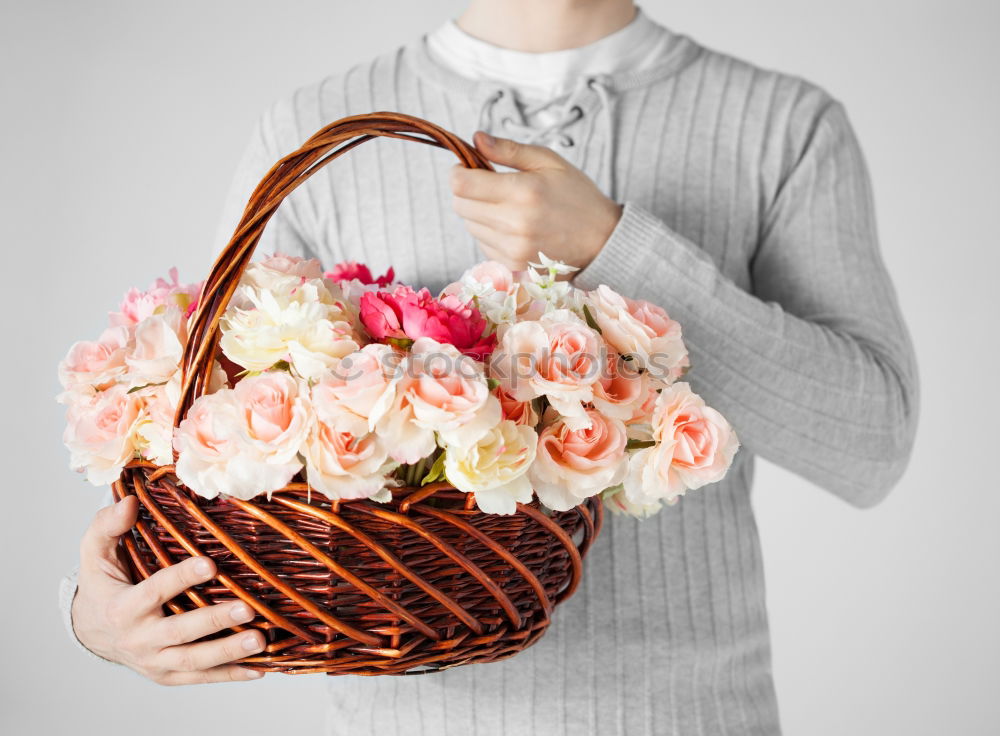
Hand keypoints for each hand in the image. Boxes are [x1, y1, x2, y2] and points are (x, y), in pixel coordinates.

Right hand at [71, 496, 265, 684]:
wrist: (94, 631)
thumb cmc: (104, 585)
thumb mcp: (95, 553)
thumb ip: (107, 527)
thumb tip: (129, 502)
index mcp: (122, 608)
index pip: (153, 592)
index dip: (180, 579)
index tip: (209, 564)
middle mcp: (139, 639)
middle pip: (180, 632)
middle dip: (214, 620)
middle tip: (248, 608)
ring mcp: (155, 661)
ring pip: (194, 660)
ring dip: (229, 652)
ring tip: (260, 639)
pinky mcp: (169, 675)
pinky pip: (202, 677)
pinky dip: (231, 675)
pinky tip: (260, 668)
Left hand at [451, 131, 622, 271]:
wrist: (602, 240)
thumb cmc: (577, 196)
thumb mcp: (549, 162)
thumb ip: (509, 150)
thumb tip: (476, 138)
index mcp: (522, 192)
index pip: (461, 184)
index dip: (459, 172)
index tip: (469, 167)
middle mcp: (514, 223)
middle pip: (460, 205)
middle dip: (467, 191)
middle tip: (489, 184)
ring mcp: (512, 248)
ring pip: (469, 225)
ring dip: (478, 212)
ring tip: (507, 206)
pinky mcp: (513, 265)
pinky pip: (483, 244)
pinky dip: (490, 232)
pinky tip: (513, 226)